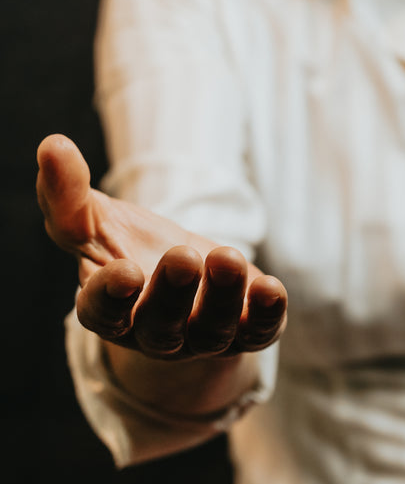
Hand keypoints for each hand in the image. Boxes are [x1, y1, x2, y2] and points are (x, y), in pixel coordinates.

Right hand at [37, 134, 286, 359]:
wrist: (190, 277)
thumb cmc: (132, 248)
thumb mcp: (96, 221)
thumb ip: (67, 194)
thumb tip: (54, 144)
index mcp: (110, 311)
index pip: (102, 313)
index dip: (111, 297)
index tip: (125, 271)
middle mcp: (155, 334)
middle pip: (161, 326)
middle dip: (173, 294)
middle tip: (184, 256)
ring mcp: (202, 339)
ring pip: (211, 331)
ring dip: (222, 297)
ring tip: (227, 257)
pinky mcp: (246, 333)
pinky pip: (258, 332)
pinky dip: (267, 313)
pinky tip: (271, 286)